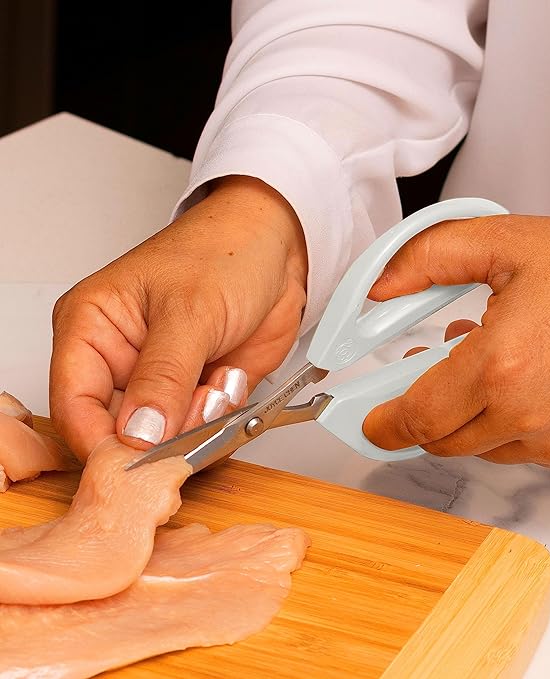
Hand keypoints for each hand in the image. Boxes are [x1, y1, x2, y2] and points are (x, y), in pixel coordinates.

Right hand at [50, 176, 307, 460]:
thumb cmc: (225, 252)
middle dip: (165, 433)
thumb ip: (163, 376)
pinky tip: (232, 375)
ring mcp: (163, 379)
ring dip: (200, 420)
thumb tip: (137, 434)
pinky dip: (223, 415)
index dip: (102, 442)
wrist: (279, 248)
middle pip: (121, 431)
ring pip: (167, 438)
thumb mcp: (189, 311)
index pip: (74, 406)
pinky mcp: (199, 391)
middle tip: (200, 403)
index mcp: (92, 328)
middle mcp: (121, 359)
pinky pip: (205, 430)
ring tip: (220, 379)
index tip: (142, 458)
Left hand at [363, 214, 549, 473]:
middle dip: (424, 413)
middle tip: (428, 375)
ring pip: (482, 448)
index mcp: (501, 366)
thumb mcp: (505, 243)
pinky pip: (526, 452)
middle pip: (443, 440)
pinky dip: (514, 426)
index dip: (384, 423)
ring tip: (493, 364)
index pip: (417, 417)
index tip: (369, 422)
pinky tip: (529, 385)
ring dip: (472, 416)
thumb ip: (426, 259)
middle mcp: (529, 417)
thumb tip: (376, 287)